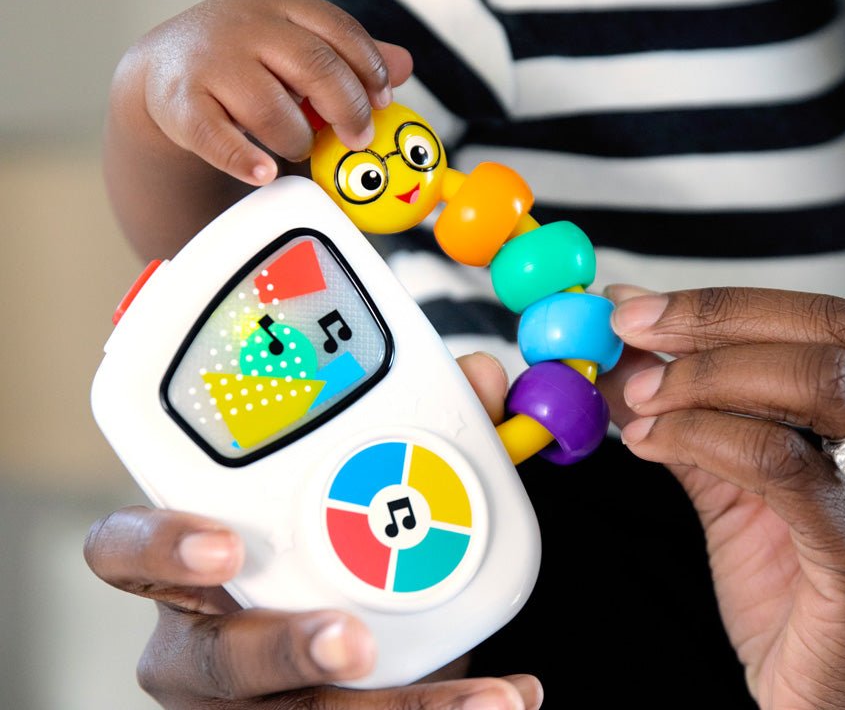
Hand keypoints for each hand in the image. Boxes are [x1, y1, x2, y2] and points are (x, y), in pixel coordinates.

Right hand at [84, 354, 541, 709]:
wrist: (375, 612)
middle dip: (284, 652)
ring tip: (479, 695)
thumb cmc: (336, 530)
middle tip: (357, 640)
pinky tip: (509, 694)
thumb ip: (424, 424)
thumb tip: (484, 378)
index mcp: (196, 557)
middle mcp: (204, 638)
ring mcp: (250, 701)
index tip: (226, 548)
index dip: (161, 547)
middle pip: (213, 662)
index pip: (126, 550)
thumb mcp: (369, 476)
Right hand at [122, 0, 413, 185]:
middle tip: (360, 139)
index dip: (368, 66)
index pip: (338, 28)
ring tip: (300, 149)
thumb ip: (348, 55)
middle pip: (312, 64)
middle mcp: (244, 26)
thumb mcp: (293, 44)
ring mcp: (210, 62)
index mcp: (280, 7)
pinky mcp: (180, 103)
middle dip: (347, 106)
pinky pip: (217, 137)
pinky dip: (244, 158)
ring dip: (297, 139)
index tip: (385, 102)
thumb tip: (406, 65)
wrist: (163, 68)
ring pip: (269, 107)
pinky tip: (265, 174)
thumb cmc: (247, 60)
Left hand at [604, 285, 844, 709]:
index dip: (725, 304)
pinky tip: (652, 442)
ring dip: (704, 375)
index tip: (642, 309)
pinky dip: (701, 434)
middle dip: (714, 317)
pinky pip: (782, 462)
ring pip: (817, 382)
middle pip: (835, 330)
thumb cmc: (806, 605)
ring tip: (640, 397)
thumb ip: (697, 412)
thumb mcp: (746, 488)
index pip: (831, 322)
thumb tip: (629, 346)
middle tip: (632, 329)